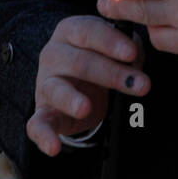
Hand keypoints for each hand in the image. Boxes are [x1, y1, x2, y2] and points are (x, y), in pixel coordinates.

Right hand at [26, 15, 149, 156]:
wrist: (79, 84)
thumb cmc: (101, 59)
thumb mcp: (115, 49)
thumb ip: (128, 49)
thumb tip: (138, 57)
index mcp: (71, 31)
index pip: (90, 31)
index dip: (111, 42)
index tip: (132, 53)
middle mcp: (53, 53)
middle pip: (80, 62)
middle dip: (113, 74)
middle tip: (140, 85)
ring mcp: (45, 83)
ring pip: (57, 90)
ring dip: (72, 100)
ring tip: (85, 108)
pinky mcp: (42, 111)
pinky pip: (37, 124)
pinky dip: (44, 137)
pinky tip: (53, 147)